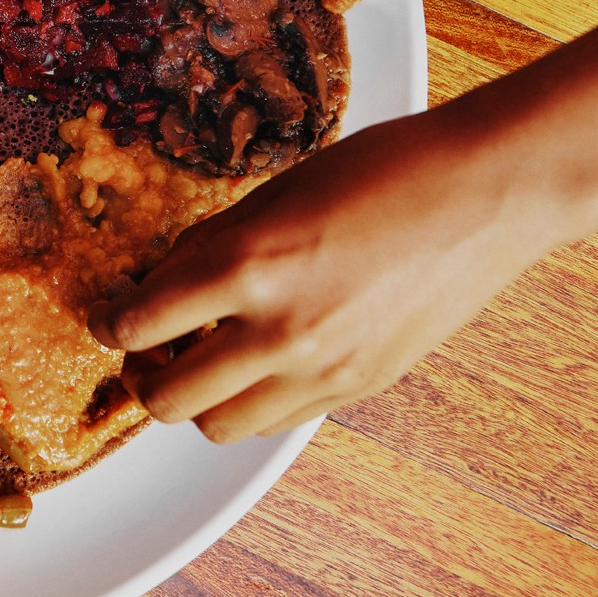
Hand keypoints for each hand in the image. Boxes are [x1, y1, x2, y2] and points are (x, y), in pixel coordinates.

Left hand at [88, 102, 580, 441]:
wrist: (488, 190)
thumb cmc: (384, 169)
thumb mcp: (274, 192)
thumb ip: (211, 243)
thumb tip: (161, 281)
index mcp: (248, 265)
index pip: (140, 323)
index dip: (111, 324)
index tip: (109, 316)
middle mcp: (279, 330)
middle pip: (168, 399)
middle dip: (141, 377)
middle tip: (141, 350)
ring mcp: (324, 369)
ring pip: (219, 427)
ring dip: (195, 400)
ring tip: (197, 360)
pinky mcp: (360, 387)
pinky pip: (277, 420)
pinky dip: (250, 401)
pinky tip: (255, 362)